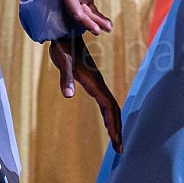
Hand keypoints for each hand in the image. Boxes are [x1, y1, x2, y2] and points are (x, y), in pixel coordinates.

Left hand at [49, 35, 122, 150]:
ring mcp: (96, 83)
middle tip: (120, 149)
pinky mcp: (92, 82)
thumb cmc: (62, 47)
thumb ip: (66, 79)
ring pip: (111, 106)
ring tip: (117, 141)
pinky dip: (109, 115)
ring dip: (115, 123)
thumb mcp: (62, 62)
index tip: (117, 141)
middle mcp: (98, 84)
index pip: (108, 106)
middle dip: (118, 129)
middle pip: (114, 109)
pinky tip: (108, 123)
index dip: (113, 124)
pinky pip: (105, 102)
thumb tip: (68, 95)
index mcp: (94, 82)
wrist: (64, 33)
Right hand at [54, 0, 112, 34]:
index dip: (78, 14)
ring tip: (109, 29)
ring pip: (86, 13)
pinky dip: (99, 17)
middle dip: (88, 22)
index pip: (70, 3)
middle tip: (100, 30)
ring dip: (96, 22)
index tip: (85, 21)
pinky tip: (108, 24)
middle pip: (79, 12)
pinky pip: (91, 10)